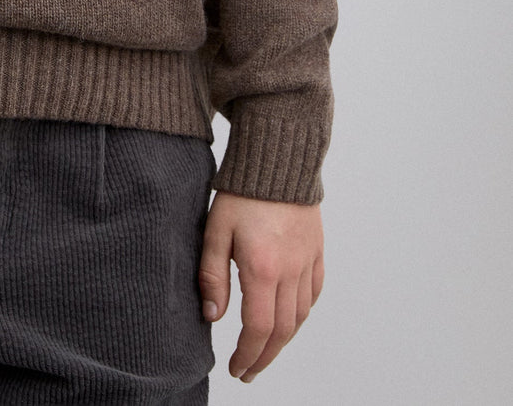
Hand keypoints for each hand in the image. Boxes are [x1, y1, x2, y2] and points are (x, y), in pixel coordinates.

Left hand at [198, 190, 323, 382]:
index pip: (258, 328)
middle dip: (264, 356)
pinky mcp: (317, 250)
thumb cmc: (241, 191)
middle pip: (282, 331)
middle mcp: (291, 271)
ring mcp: (307, 261)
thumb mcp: (216, 230)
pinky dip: (303, 313)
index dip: (247, 355)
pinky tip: (291, 318)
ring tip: (265, 350)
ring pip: (301, 316)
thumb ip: (212, 275)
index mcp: (263, 269)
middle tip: (249, 370)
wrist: (277, 157)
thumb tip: (213, 316)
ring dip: (283, 340)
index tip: (236, 368)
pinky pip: (315, 293)